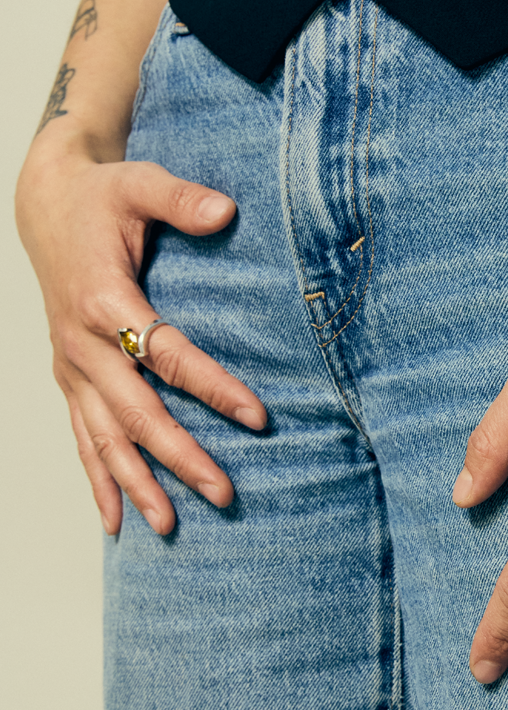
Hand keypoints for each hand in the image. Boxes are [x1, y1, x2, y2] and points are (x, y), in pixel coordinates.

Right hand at [16, 152, 266, 535]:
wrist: (47, 206)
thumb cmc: (102, 196)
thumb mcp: (140, 182)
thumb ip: (181, 198)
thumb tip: (227, 211)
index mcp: (105, 300)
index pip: (167, 354)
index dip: (212, 386)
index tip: (257, 416)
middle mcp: (82, 343)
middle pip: (136, 411)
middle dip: (181, 456)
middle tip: (225, 493)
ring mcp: (71, 365)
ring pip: (104, 436)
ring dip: (136, 483)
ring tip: (171, 527)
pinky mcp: (68, 375)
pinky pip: (82, 435)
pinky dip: (97, 478)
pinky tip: (114, 521)